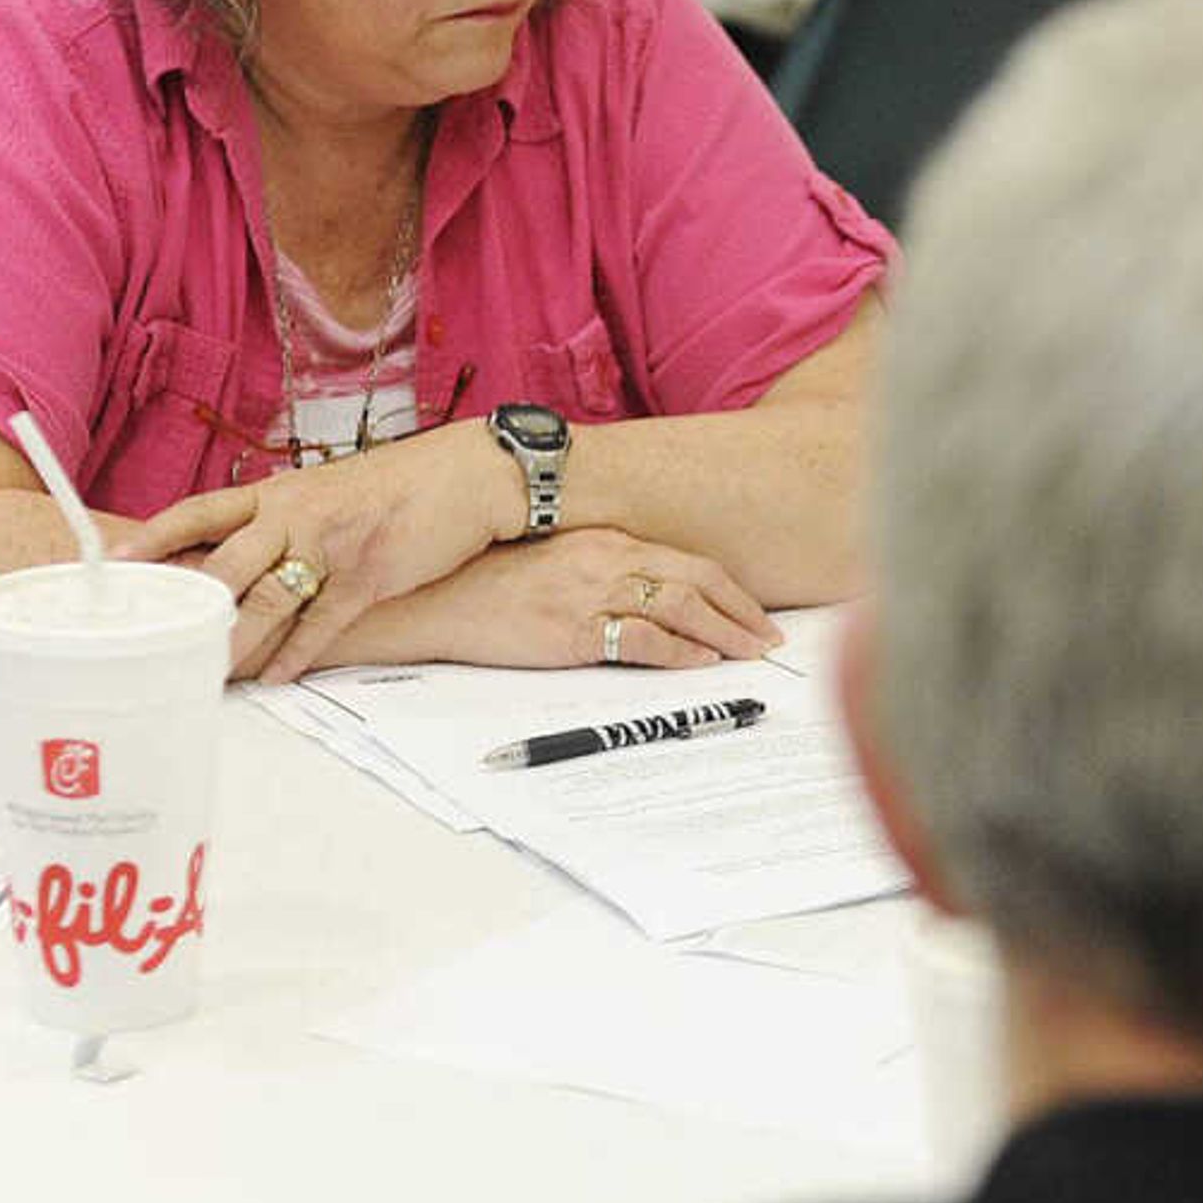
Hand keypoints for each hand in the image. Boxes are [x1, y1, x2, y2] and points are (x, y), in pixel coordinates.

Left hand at [128, 425, 520, 682]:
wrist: (468, 476)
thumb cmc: (400, 484)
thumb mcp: (327, 490)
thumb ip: (283, 520)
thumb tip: (241, 555)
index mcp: (279, 492)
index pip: (200, 511)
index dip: (155, 536)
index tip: (114, 560)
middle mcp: (296, 515)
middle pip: (225, 564)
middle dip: (188, 605)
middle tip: (153, 636)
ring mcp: (333, 546)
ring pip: (268, 599)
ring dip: (235, 641)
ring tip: (209, 672)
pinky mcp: (370, 575)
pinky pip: (323, 622)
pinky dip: (297, 654)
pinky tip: (276, 676)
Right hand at [325, 529, 778, 679]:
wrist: (434, 597)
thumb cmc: (494, 583)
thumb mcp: (561, 562)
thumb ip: (609, 570)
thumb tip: (656, 596)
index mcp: (606, 539)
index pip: (687, 563)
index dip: (731, 590)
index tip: (756, 614)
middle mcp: (605, 559)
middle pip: (696, 581)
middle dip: (741, 613)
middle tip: (769, 640)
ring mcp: (588, 594)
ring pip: (678, 608)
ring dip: (723, 634)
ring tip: (749, 655)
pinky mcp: (570, 630)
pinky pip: (640, 639)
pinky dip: (678, 651)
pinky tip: (700, 662)